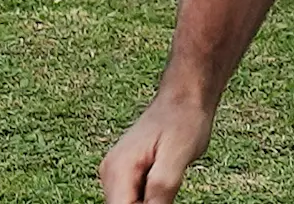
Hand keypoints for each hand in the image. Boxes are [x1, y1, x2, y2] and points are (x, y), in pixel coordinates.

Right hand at [97, 93, 213, 203]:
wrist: (183, 99)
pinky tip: (166, 186)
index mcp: (118, 169)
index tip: (163, 199)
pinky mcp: (127, 173)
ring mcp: (116, 172)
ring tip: (169, 184)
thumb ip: (161, 187)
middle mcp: (110, 172)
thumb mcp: (177, 157)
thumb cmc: (183, 122)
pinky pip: (134, 197)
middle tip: (170, 192)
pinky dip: (150, 199)